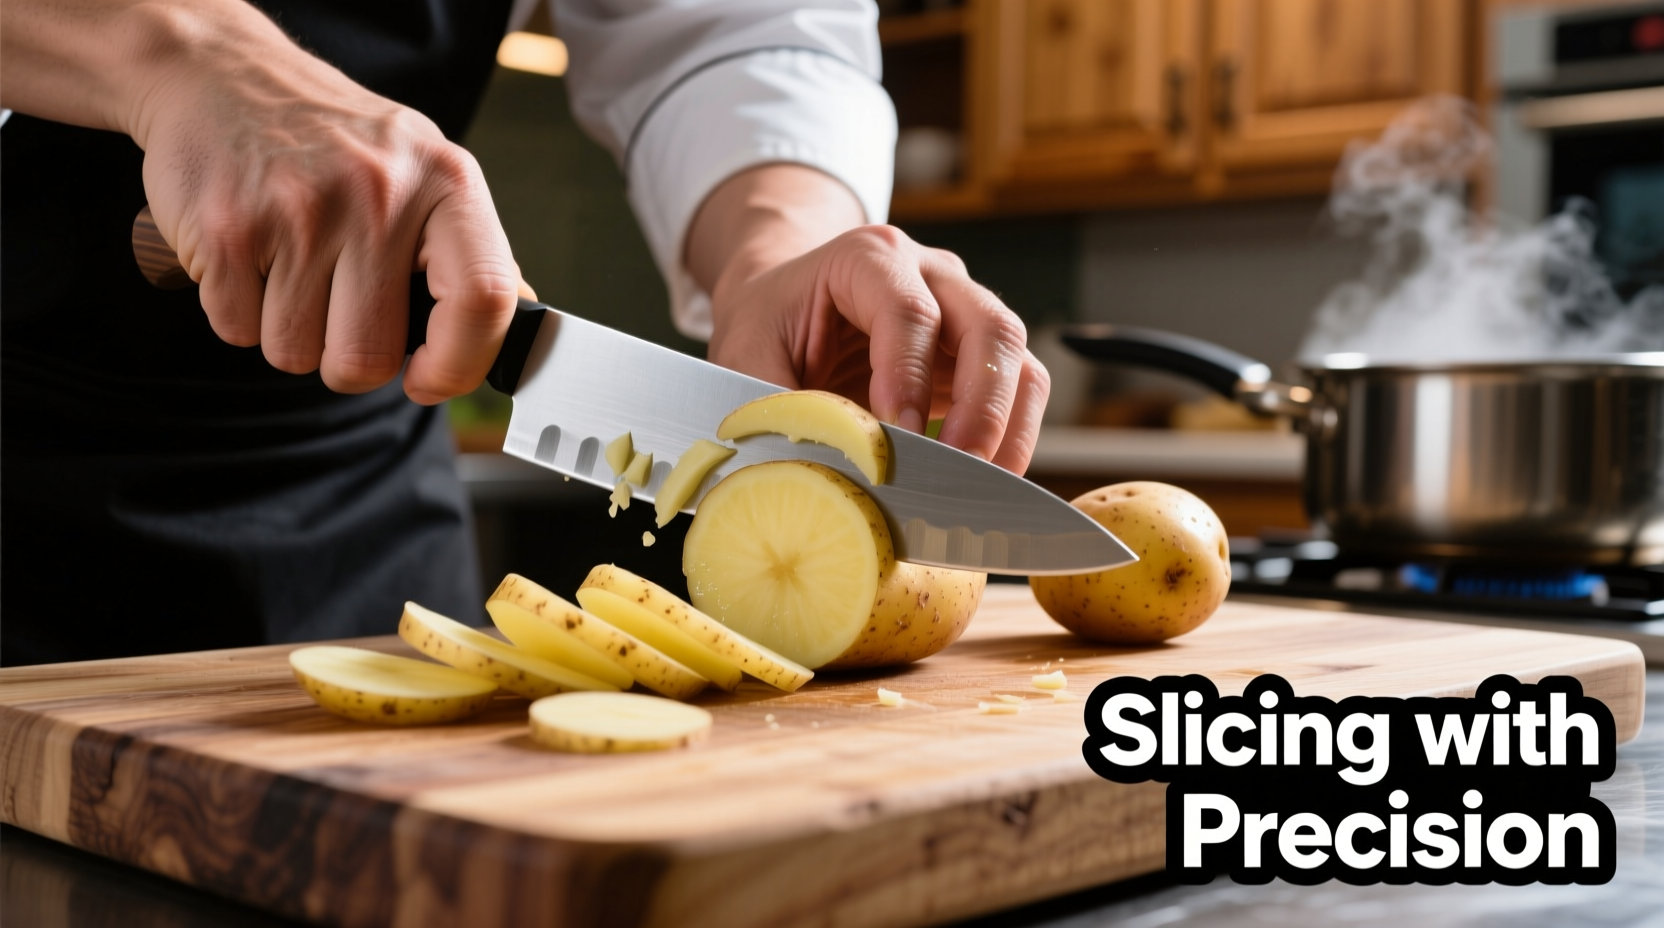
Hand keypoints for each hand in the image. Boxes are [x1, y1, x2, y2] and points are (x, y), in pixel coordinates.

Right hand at [2, 0, 519, 403]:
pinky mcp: (228, 227)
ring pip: (298, 354)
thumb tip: (519, 321)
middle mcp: (379, 193)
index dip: (459, 365)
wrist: (219, 73)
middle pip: (370, 357)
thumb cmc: (335, 139)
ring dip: (291, 333)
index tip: (428, 379)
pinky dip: (239, 313)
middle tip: (338, 311)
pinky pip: (238, 332)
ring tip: (291, 268)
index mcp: (446, 180)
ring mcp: (300, 209)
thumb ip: (467, 248)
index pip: (483, 300)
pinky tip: (251, 256)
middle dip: (349, 359)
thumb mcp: (421, 169)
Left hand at [690, 166, 1048, 473]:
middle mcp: (932, 274)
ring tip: (976, 486)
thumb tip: (804, 472)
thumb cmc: (770, 322)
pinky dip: (1011, 437)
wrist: (788, 302)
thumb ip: (772, 405)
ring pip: (1017, 360)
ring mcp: (965, 310)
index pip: (909, 310)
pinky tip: (981, 478)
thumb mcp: (746, 352)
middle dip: (982, 407)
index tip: (898, 431)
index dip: (909, 374)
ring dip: (1007, 429)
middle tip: (957, 469)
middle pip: (990, 326)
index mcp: (868, 258)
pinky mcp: (979, 354)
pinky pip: (1019, 390)